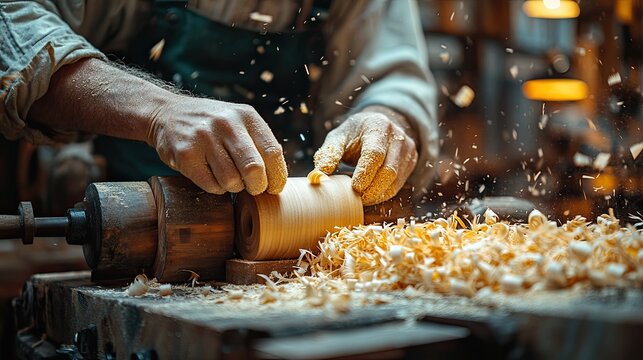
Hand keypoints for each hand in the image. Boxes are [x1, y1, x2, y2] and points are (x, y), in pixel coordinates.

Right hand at [147, 96, 286, 194]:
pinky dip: (216, 188)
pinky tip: (211, 176)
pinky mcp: (185, 153)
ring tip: (228, 177)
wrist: (167, 113)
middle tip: (253, 188)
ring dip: (234, 187)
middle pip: (254, 169)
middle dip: (257, 187)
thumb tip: (278, 178)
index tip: (275, 188)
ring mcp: (204, 137)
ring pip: (232, 181)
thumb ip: (259, 144)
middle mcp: (226, 123)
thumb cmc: (212, 125)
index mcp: (246, 116)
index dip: (277, 176)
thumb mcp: (238, 122)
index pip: (273, 152)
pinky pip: (211, 185)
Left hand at [314, 106, 417, 204]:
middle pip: (389, 170)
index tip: (355, 188)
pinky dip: (384, 193)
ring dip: (378, 194)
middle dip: (372, 189)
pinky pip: (398, 184)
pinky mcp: (411, 161)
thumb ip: (328, 154)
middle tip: (356, 198)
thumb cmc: (354, 134)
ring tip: (361, 198)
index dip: (365, 173)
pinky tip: (371, 195)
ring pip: (396, 180)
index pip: (374, 153)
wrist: (378, 126)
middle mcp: (397, 137)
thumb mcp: (338, 138)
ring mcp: (408, 149)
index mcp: (378, 126)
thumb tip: (317, 175)